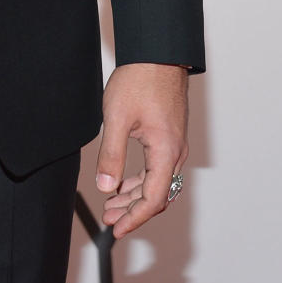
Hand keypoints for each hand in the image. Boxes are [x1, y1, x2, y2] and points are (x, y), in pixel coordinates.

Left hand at [95, 63, 188, 237]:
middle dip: (132, 211)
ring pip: (158, 182)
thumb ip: (111, 155)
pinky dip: (142, 180)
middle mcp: (175, 152)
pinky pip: (159, 168)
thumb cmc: (140, 80)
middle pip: (157, 195)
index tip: (117, 230)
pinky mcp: (170, 135)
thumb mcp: (117, 118)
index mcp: (165, 152)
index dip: (134, 219)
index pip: (152, 199)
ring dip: (135, 196)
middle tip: (108, 219)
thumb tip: (106, 186)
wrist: (158, 53)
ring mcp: (175, 144)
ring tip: (112, 203)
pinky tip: (124, 181)